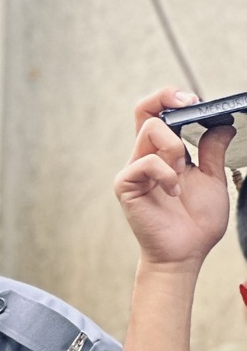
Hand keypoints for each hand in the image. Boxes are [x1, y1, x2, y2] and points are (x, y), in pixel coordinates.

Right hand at [115, 89, 232, 271]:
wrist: (184, 252)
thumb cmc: (195, 222)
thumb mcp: (213, 178)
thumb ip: (213, 151)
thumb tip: (222, 125)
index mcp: (164, 154)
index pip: (158, 114)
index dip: (171, 98)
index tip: (195, 101)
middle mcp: (146, 158)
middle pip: (144, 111)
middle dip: (166, 99)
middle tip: (189, 104)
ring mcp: (134, 171)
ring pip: (151, 131)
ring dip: (175, 147)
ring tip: (182, 172)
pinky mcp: (127, 186)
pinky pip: (145, 162)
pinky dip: (166, 173)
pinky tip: (173, 191)